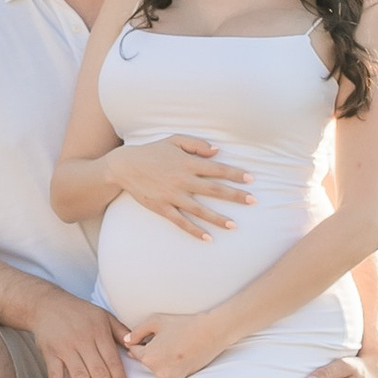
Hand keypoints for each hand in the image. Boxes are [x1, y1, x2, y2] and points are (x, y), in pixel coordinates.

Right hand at [27, 291, 133, 377]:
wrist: (46, 304)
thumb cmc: (79, 312)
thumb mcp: (103, 316)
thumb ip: (120, 331)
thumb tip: (137, 347)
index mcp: (98, 332)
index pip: (112, 360)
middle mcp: (83, 340)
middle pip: (97, 370)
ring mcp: (65, 347)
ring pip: (78, 374)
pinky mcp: (49, 353)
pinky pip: (54, 374)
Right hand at [113, 134, 251, 241]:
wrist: (125, 166)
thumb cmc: (152, 151)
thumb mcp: (174, 140)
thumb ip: (196, 144)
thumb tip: (217, 151)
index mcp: (187, 162)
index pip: (217, 169)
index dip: (235, 174)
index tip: (251, 179)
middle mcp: (182, 180)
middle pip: (214, 189)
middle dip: (235, 196)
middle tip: (253, 201)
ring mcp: (172, 196)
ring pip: (200, 209)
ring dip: (218, 217)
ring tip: (234, 225)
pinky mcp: (163, 208)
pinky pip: (181, 222)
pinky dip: (194, 230)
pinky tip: (208, 238)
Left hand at [119, 312, 221, 377]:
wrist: (210, 333)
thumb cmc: (183, 324)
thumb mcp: (156, 321)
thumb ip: (136, 331)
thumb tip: (127, 340)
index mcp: (149, 357)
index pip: (133, 351)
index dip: (138, 341)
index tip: (145, 335)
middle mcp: (157, 371)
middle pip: (145, 361)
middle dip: (149, 351)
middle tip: (162, 338)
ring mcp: (169, 377)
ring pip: (156, 367)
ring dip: (159, 358)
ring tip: (171, 344)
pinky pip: (167, 371)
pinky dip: (169, 364)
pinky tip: (178, 352)